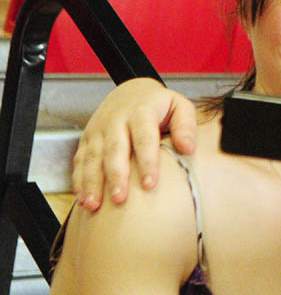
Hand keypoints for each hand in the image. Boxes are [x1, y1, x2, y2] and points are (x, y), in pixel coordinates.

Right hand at [71, 78, 197, 210]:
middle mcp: (116, 120)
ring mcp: (98, 130)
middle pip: (114, 150)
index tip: (150, 184)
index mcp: (142, 111)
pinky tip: (82, 199)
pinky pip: (79, 160)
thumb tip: (188, 149)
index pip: (144, 138)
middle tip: (120, 199)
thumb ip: (185, 126)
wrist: (131, 90)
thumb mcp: (179, 106)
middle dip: (116, 176)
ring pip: (92, 157)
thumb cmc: (159, 104)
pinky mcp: (87, 138)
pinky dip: (79, 180)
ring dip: (92, 182)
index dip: (147, 162)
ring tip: (94, 205)